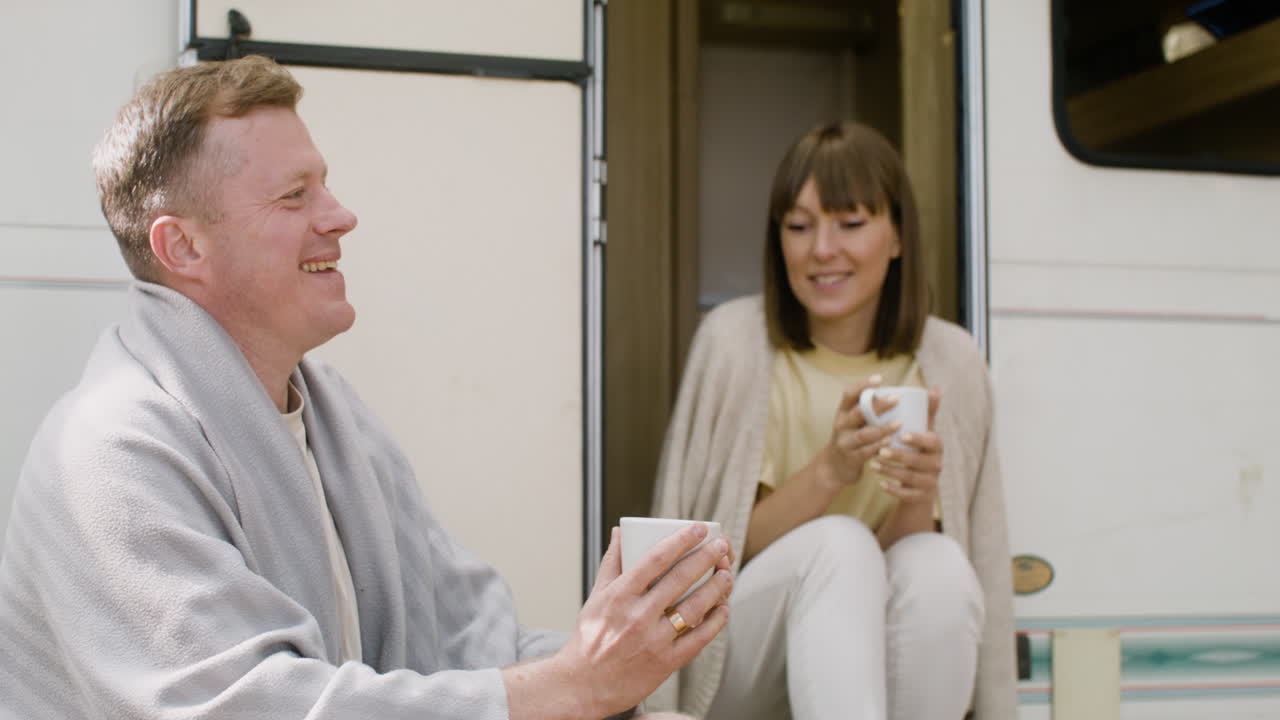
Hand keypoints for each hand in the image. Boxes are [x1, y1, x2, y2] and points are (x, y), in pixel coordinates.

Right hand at [525, 525, 732, 718]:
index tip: (699, 528)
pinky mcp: (667, 662)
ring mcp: (654, 640)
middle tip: (722, 545)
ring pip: (695, 608)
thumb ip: (612, 562)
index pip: (656, 559)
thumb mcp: (596, 596)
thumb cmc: (590, 637)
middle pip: (680, 580)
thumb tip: (621, 532)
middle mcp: (637, 616)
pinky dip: (715, 621)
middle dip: (707, 558)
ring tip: (727, 573)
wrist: (584, 684)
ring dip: (716, 587)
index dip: (681, 540)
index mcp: (620, 595)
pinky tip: (723, 607)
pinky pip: (700, 638)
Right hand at [819, 375, 900, 489]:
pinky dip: (879, 446)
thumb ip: (867, 411)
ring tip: (900, 423)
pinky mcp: (851, 458)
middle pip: (858, 412)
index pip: (848, 394)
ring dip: (882, 428)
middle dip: (877, 405)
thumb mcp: (852, 423)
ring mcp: (845, 442)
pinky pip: (866, 452)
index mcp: (842, 413)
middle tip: (896, 398)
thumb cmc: (851, 439)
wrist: (834, 467)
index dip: (862, 385)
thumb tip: (896, 396)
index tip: (879, 378)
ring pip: (864, 434)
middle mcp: (841, 425)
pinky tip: (891, 442)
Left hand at [870, 387, 942, 504]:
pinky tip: (880, 484)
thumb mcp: (924, 431)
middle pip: (919, 461)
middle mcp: (937, 465)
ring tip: (873, 464)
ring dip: (891, 471)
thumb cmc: (919, 449)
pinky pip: (907, 495)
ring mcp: (929, 482)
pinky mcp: (920, 497)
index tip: (901, 435)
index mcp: (937, 447)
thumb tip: (935, 388)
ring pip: (910, 478)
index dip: (918, 438)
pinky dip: (893, 490)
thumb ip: (926, 411)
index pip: (932, 442)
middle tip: (880, 451)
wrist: (920, 482)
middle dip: (899, 456)